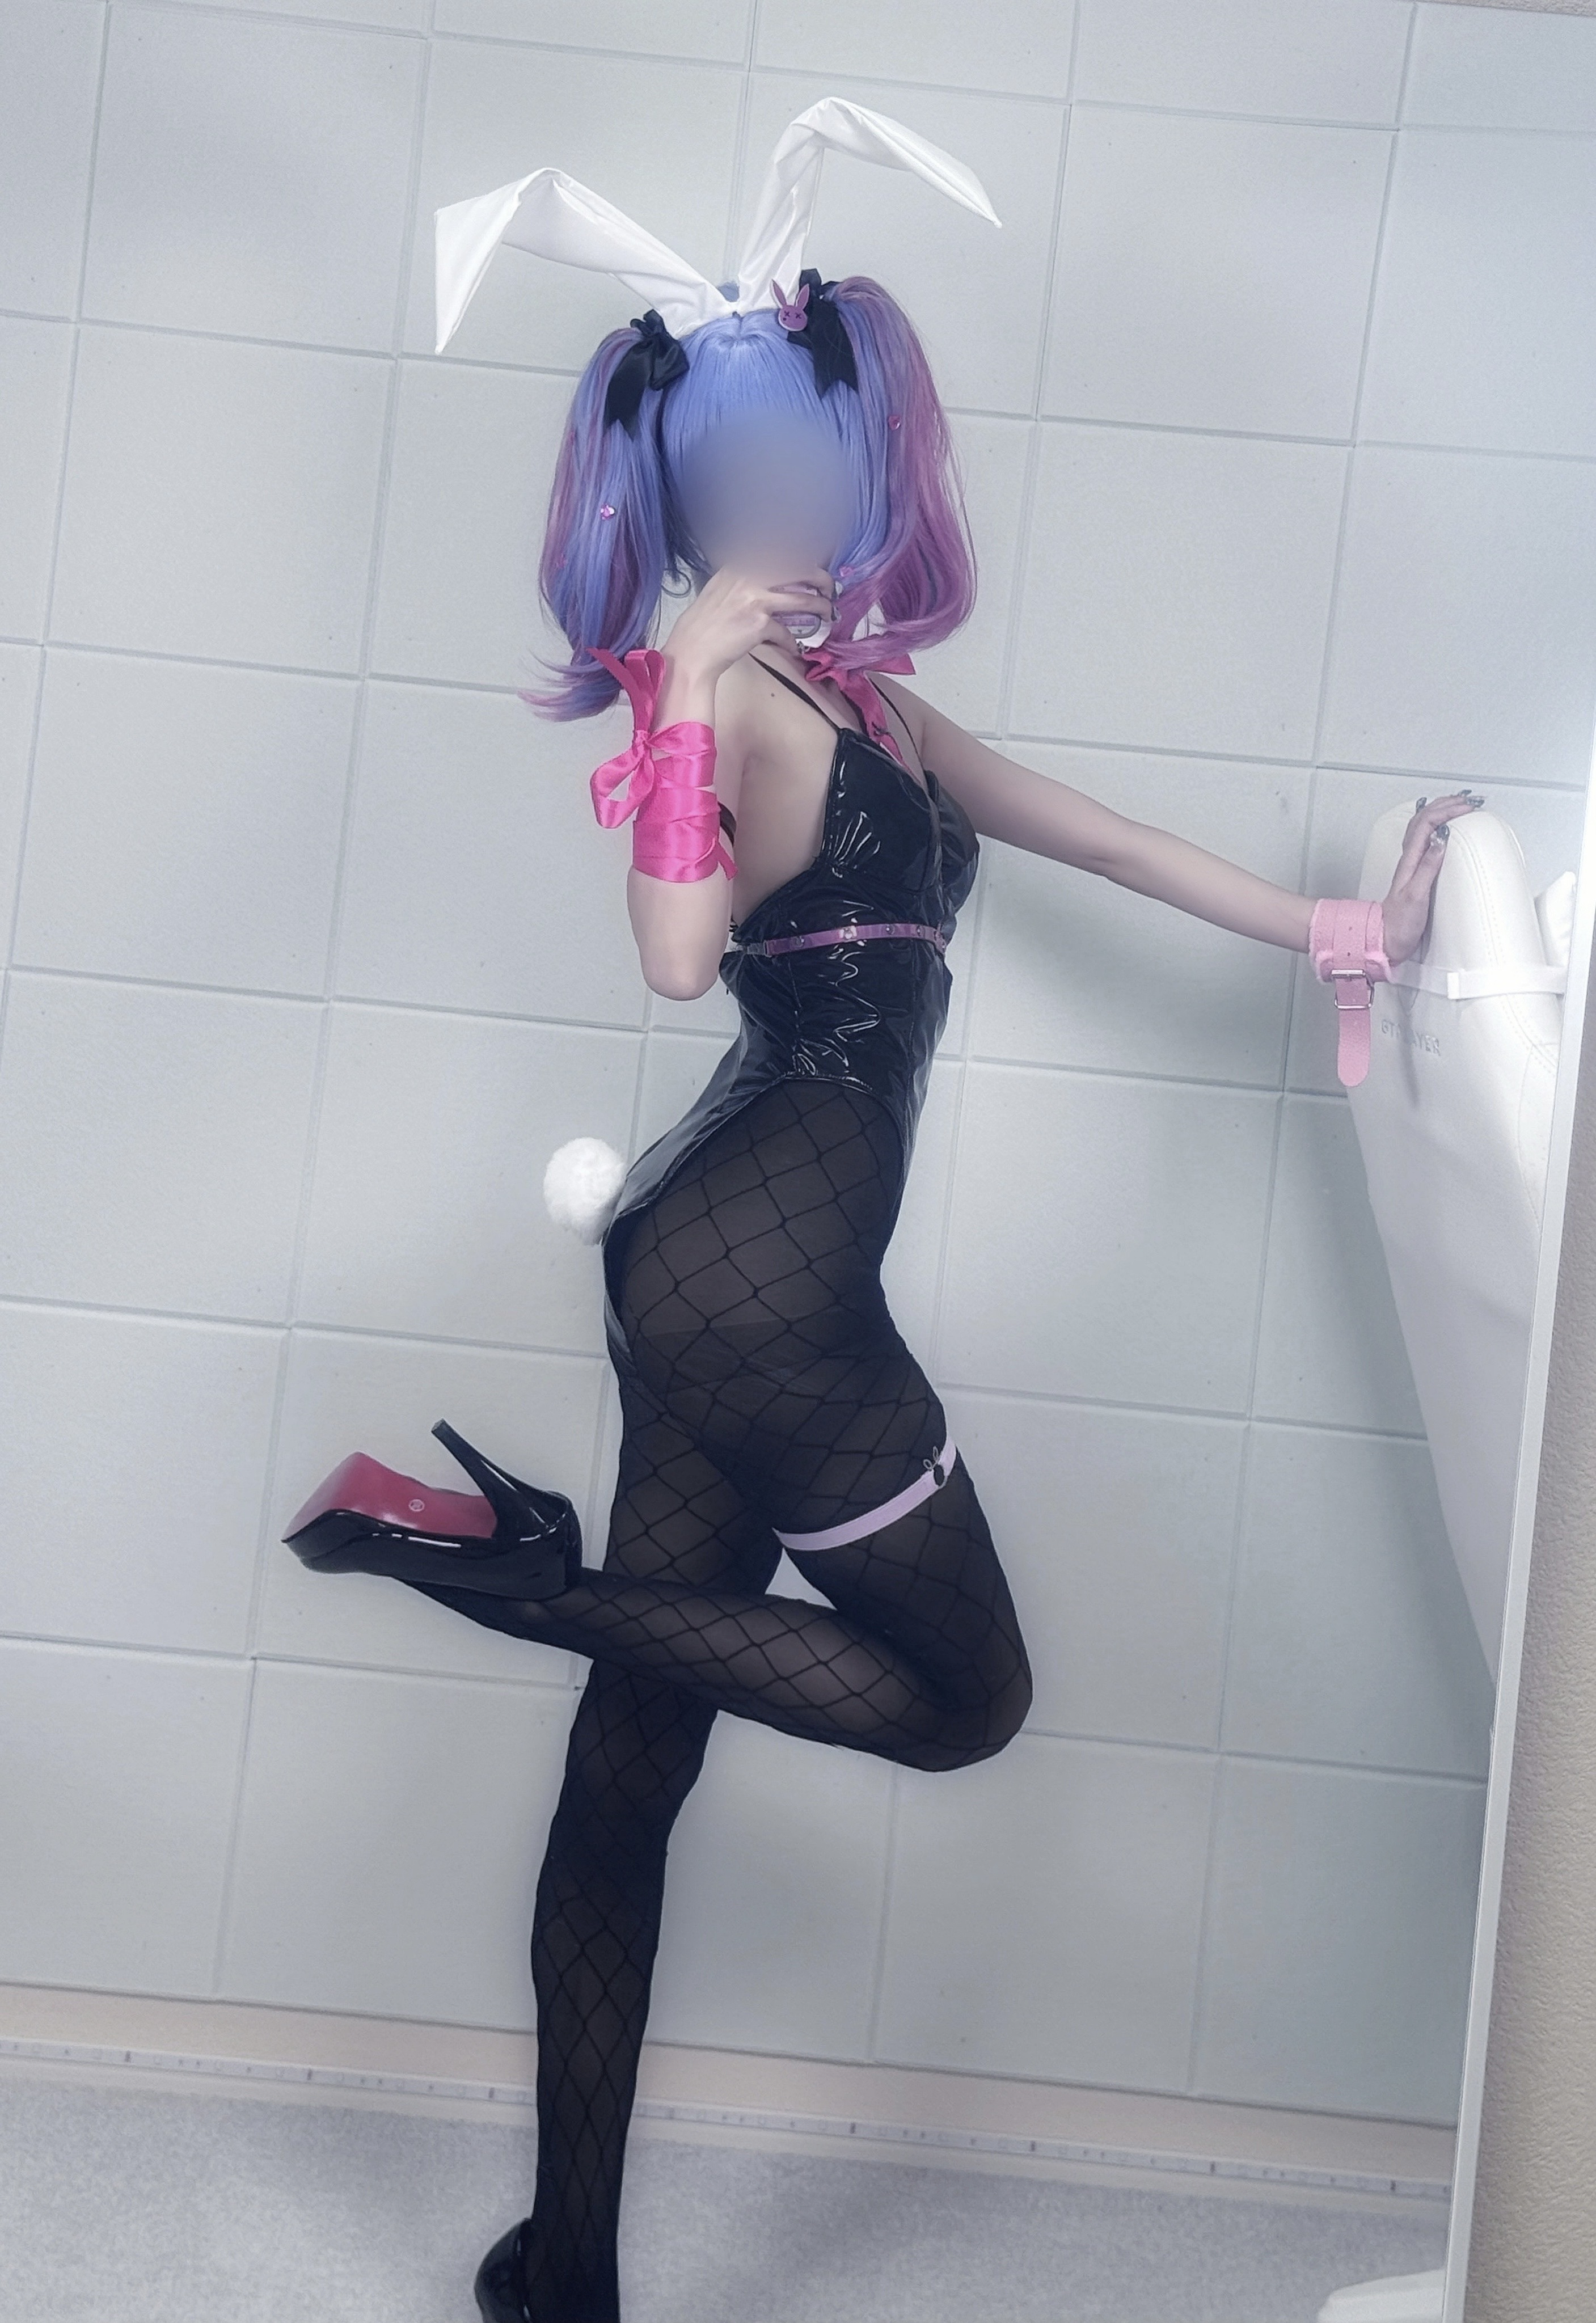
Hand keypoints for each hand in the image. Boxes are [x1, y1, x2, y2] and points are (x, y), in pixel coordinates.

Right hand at [662, 564, 835, 681]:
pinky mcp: (759, 623)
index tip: (816, 567)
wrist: (691, 649)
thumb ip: (747, 576)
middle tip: (830, 589)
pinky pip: (787, 632)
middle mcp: (749, 575)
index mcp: (741, 564)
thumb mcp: (723, 586)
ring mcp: (755, 598)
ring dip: (821, 608)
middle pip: (800, 569)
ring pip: (802, 599)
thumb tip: (778, 577)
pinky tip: (794, 647)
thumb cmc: (706, 621)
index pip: (782, 551)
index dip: (805, 558)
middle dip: (822, 578)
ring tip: (827, 614)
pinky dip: (793, 642)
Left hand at [1379, 789, 1484, 965]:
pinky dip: (1436, 827)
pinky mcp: (1415, 873)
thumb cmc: (1399, 925)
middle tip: (1468, 800)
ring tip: (1458, 804)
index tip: (1468, 807)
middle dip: (1446, 804)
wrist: (1384, 941)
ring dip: (1440, 811)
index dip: (1447, 810)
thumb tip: (1441, 840)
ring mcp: (1411, 865)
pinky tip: (1443, 829)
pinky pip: (1424, 840)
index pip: (1427, 824)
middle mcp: (1409, 859)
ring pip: (1422, 827)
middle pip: (1423, 819)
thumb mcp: (1416, 896)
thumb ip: (1428, 867)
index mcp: (1409, 861)